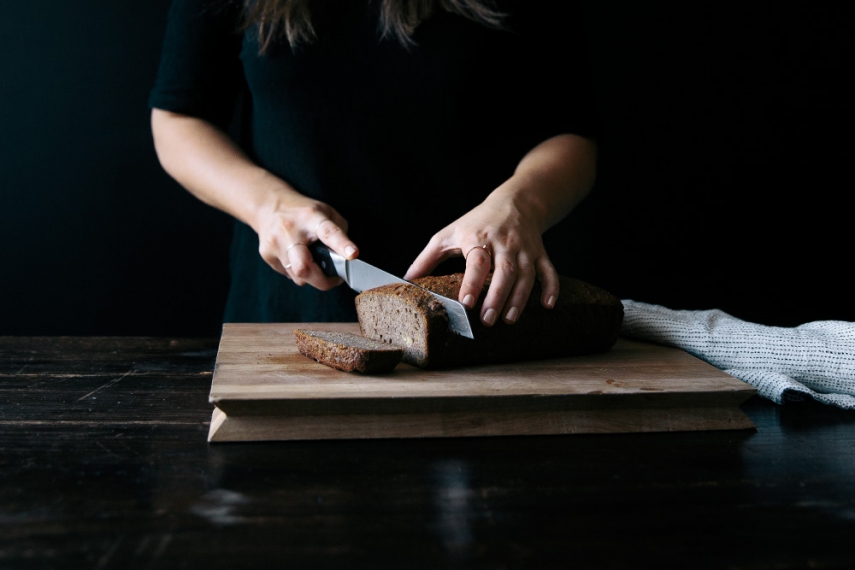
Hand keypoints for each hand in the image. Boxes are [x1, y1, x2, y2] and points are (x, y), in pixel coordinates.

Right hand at [255, 195, 358, 289]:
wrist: (269, 206)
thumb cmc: (304, 212)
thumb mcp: (326, 213)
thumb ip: (339, 233)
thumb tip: (345, 258)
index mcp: (311, 217)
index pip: (328, 232)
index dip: (342, 245)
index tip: (353, 255)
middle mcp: (290, 230)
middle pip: (304, 266)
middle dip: (322, 281)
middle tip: (334, 279)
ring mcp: (275, 243)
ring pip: (297, 276)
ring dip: (311, 277)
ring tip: (315, 265)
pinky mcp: (267, 254)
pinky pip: (288, 274)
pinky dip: (297, 273)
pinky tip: (297, 259)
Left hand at [404, 186, 558, 326]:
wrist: (516, 202)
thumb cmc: (476, 222)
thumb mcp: (449, 234)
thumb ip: (428, 258)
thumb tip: (406, 280)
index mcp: (479, 238)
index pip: (477, 262)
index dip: (473, 282)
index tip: (467, 303)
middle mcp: (504, 244)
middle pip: (504, 272)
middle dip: (497, 298)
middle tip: (487, 320)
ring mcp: (525, 249)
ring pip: (526, 276)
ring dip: (520, 299)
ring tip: (509, 320)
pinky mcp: (540, 253)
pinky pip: (549, 271)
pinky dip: (551, 288)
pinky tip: (548, 306)